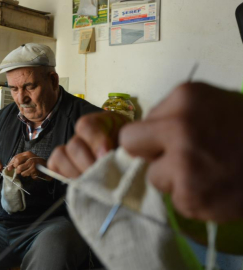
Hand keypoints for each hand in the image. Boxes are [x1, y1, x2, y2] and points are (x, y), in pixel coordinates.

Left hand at [7, 151, 50, 179]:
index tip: (9, 168)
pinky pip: (24, 173)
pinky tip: (29, 173)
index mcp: (27, 153)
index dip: (11, 163)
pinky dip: (25, 175)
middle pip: (17, 161)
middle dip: (15, 167)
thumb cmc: (36, 164)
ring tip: (25, 172)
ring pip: (19, 168)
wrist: (46, 168)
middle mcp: (29, 156)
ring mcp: (32, 163)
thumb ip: (20, 161)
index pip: (16, 157)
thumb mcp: (28, 159)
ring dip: (21, 172)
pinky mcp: (33, 169)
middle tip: (17, 170)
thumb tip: (9, 167)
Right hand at [47, 111, 128, 177]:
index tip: (107, 156)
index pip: (87, 126)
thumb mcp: (135, 145)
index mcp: (101, 123)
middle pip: (74, 145)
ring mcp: (71, 148)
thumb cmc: (135, 151)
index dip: (95, 142)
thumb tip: (121, 162)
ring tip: (91, 185)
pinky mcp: (64, 162)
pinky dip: (62, 174)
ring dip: (75, 173)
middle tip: (101, 179)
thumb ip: (128, 150)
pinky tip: (79, 184)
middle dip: (87, 165)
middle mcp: (83, 134)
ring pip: (60, 155)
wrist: (133, 156)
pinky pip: (54, 165)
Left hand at [120, 82, 242, 221]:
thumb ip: (173, 114)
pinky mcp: (191, 197)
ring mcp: (184, 165)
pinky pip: (177, 200)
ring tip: (207, 174)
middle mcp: (179, 128)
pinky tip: (216, 188)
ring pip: (155, 178)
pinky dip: (193, 198)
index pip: (135, 125)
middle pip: (131, 146)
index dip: (147, 138)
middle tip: (176, 158)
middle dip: (150, 154)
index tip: (161, 143)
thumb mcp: (210, 103)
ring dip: (175, 180)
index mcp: (184, 98)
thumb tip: (143, 136)